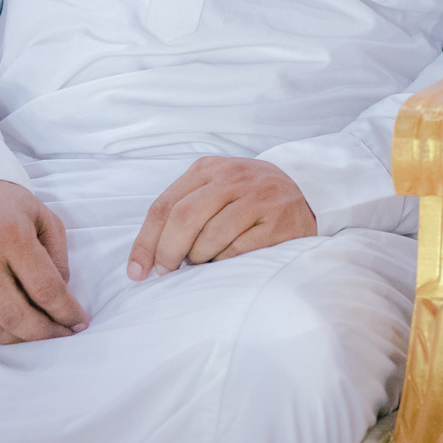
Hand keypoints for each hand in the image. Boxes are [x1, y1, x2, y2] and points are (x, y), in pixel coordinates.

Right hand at [0, 179, 87, 343]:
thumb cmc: (3, 205)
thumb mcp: (41, 215)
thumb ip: (57, 254)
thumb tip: (63, 294)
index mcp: (11, 235)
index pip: (44, 287)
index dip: (65, 311)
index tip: (80, 322)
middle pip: (16, 315)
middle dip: (45, 332)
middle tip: (62, 332)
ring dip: (19, 339)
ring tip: (39, 333)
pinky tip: (12, 329)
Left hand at [126, 156, 316, 280]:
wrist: (305, 191)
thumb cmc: (248, 198)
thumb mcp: (215, 189)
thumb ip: (184, 210)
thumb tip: (150, 255)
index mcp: (208, 169)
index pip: (164, 206)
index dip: (146, 242)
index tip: (137, 271)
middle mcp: (232, 178)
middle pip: (184, 218)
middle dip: (168, 252)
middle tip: (167, 272)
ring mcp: (257, 198)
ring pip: (209, 239)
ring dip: (201, 259)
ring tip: (208, 259)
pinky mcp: (277, 221)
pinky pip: (237, 252)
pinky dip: (226, 263)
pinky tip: (231, 259)